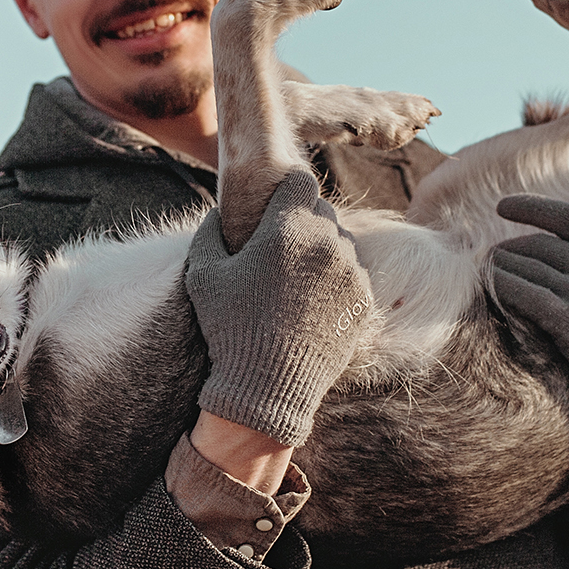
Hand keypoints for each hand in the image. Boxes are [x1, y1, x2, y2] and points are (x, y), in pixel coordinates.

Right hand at [184, 168, 371, 447]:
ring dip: (322, 249)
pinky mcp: (364, 300)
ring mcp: (352, 272)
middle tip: (281, 246)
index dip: (286, 189)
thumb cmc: (230, 329)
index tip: (275, 204)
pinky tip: (312, 301)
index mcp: (288, 229)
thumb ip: (208, 232)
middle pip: (323, 209)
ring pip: (341, 241)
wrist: (268, 388)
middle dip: (302, 220)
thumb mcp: (204, 276)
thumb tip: (218, 212)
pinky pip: (354, 273)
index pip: (301, 180)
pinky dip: (337, 279)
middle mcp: (327, 243)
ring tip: (296, 278)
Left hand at [490, 194, 568, 433]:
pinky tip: (491, 294)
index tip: (502, 207)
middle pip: (535, 246)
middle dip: (507, 252)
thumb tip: (566, 255)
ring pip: (523, 268)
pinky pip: (523, 296)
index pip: (562, 215)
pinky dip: (501, 290)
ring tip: (484, 276)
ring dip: (497, 271)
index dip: (528, 207)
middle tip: (487, 260)